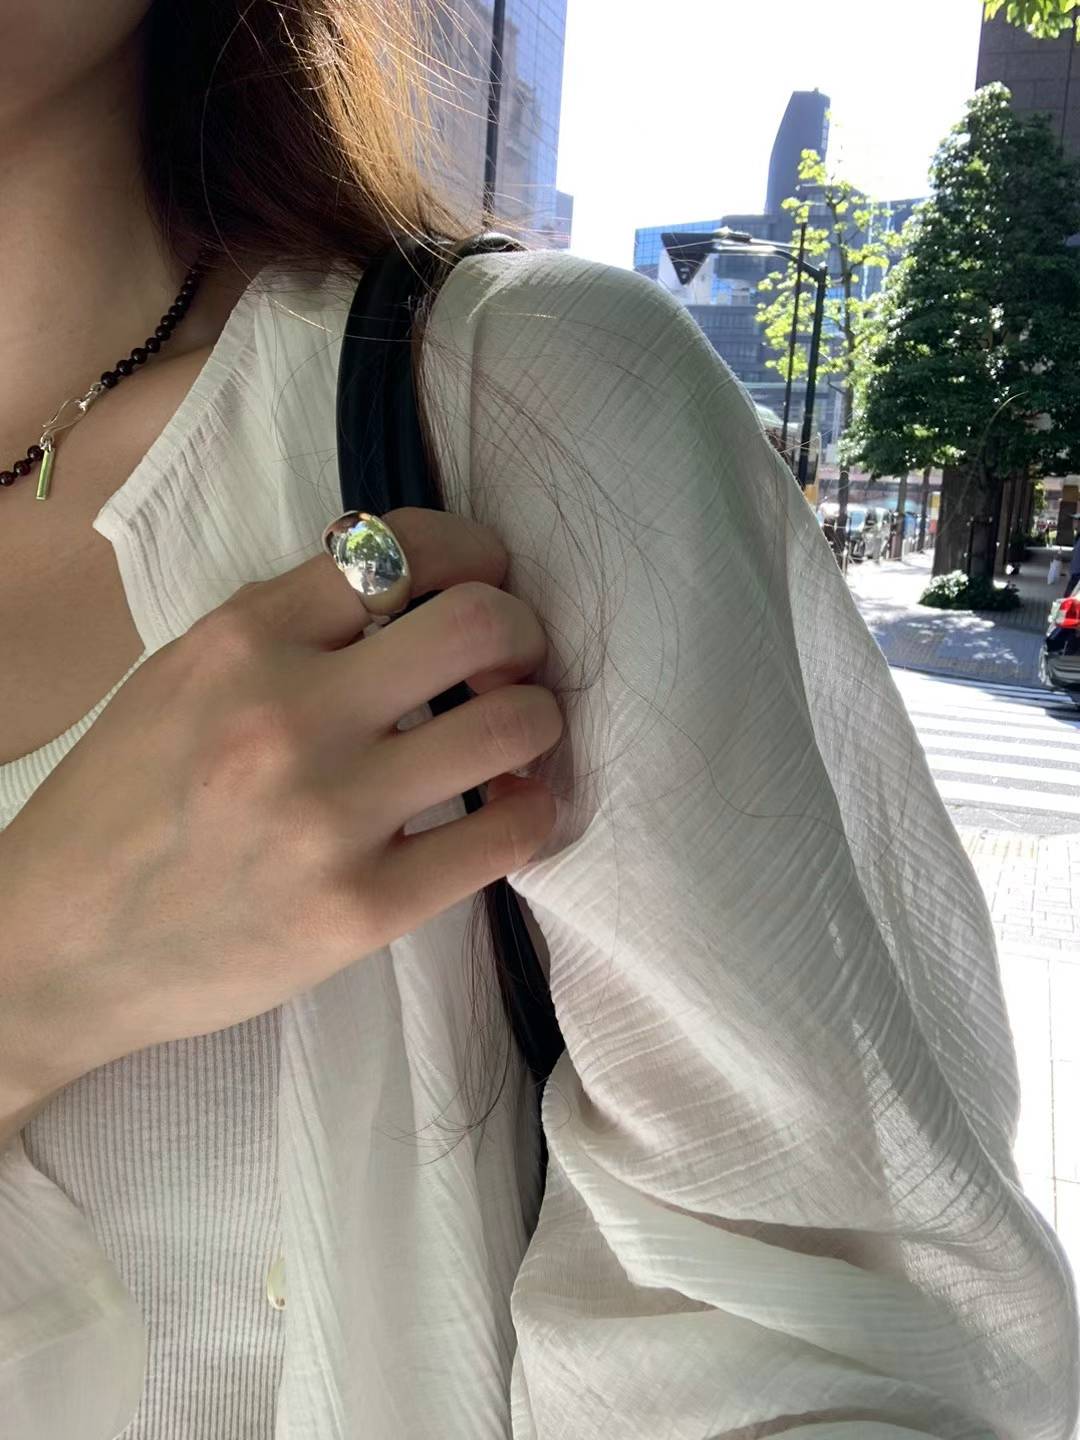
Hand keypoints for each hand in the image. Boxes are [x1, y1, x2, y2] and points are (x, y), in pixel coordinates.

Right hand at [0, 508, 561, 1097]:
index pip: (401, 547)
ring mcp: (328, 815)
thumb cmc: (122, 805)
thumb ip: (287, 628)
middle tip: (512, 667)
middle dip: (523, 634)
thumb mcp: (182, 677)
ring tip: (514, 746)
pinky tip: (509, 814)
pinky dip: (531, 815)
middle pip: (483, 623)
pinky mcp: (361, 909)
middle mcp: (289, 713)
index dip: (474, 553)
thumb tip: (415, 597)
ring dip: (536, 723)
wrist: (57, 950)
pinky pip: (507, 837)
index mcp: (240, 638)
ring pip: (514, 724)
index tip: (486, 581)